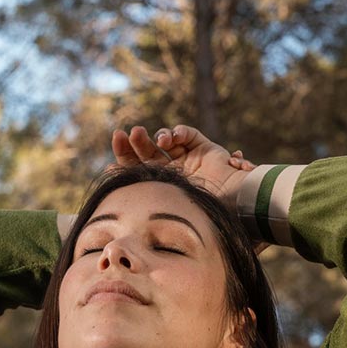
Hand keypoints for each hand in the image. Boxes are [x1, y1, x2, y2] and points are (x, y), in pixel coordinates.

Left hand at [111, 125, 248, 211]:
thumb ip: (140, 196)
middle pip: (147, 153)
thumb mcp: (167, 208)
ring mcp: (189, 161)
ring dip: (157, 137)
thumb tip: (108, 178)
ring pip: (166, 142)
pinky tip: (174, 138)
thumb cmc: (204, 216)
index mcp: (162, 190)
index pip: (137, 170)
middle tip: (127, 134)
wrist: (239, 209)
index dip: (124, 159)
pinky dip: (180, 132)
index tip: (113, 152)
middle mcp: (174, 174)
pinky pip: (188, 135)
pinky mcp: (205, 150)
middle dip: (135, 142)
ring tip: (158, 141)